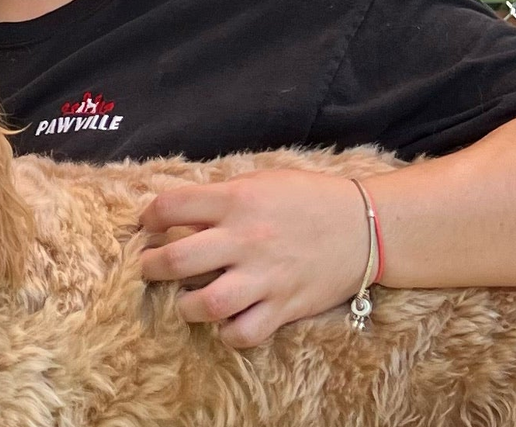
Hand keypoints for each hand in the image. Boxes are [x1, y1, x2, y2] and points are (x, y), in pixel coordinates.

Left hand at [136, 169, 370, 348]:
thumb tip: (180, 214)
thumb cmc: (309, 199)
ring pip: (206, 304)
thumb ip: (221, 196)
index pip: (171, 206)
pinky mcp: (285, 307)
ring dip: (184, 306)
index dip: (150, 216)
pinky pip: (244, 333)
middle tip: (150, 267)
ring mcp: (265, 277)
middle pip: (177, 259)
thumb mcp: (261, 182)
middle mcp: (246, 239)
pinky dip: (227, 333)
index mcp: (237, 201)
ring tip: (184, 299)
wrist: (367, 226)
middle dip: (152, 266)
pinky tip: (224, 322)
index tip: (149, 224)